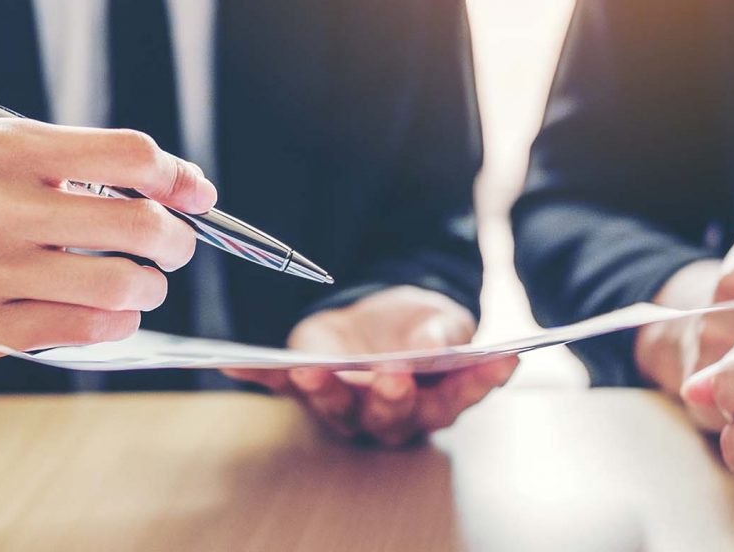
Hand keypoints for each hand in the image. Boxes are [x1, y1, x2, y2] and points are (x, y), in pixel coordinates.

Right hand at [0, 119, 215, 363]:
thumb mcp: (2, 155)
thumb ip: (89, 163)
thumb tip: (189, 185)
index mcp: (9, 150)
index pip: (128, 153)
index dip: (178, 176)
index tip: (194, 195)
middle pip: (138, 224)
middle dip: (178, 241)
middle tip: (174, 247)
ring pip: (119, 284)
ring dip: (150, 287)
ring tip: (141, 283)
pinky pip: (83, 330)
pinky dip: (117, 322)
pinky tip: (111, 313)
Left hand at [225, 286, 516, 445]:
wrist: (378, 316)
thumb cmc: (417, 326)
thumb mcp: (437, 317)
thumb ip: (443, 331)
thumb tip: (438, 341)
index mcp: (435, 397)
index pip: (460, 396)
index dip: (478, 383)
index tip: (500, 361)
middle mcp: (391, 412)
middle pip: (395, 416)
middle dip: (394, 397)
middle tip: (394, 376)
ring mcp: (347, 403)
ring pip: (339, 410)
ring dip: (327, 393)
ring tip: (316, 373)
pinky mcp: (308, 385)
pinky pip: (279, 385)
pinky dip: (257, 375)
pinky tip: (233, 364)